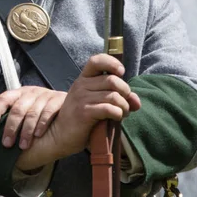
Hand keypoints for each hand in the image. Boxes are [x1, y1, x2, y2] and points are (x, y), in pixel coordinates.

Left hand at [0, 86, 65, 149]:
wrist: (69, 107)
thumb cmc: (39, 114)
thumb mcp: (24, 112)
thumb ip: (11, 117)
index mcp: (18, 94)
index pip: (3, 99)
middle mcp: (30, 92)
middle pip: (17, 109)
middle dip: (11, 128)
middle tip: (7, 144)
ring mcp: (45, 94)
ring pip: (32, 112)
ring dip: (26, 131)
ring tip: (23, 145)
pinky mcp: (58, 99)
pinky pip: (48, 111)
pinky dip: (42, 124)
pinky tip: (38, 135)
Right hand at [17, 54, 140, 169]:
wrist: (60, 136)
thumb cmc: (81, 119)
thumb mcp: (98, 104)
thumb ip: (118, 98)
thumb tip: (136, 101)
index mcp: (83, 79)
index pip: (96, 60)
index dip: (112, 63)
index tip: (121, 72)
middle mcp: (81, 85)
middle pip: (112, 80)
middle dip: (126, 92)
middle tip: (125, 103)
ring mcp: (81, 98)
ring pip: (114, 96)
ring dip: (124, 106)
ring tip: (122, 113)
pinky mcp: (83, 112)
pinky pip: (109, 109)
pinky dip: (118, 113)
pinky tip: (116, 118)